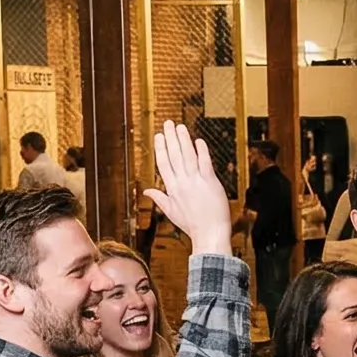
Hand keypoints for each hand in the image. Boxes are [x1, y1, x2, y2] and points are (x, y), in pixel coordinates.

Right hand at [142, 120, 232, 256]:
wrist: (210, 233)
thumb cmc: (192, 224)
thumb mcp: (171, 212)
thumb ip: (159, 198)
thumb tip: (146, 192)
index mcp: (172, 189)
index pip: (163, 164)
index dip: (160, 148)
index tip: (159, 136)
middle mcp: (182, 183)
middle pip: (174, 155)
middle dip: (170, 138)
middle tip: (168, 123)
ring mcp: (196, 181)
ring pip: (187, 156)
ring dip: (183, 140)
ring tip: (180, 127)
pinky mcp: (210, 182)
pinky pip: (204, 162)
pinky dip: (201, 151)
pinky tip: (198, 140)